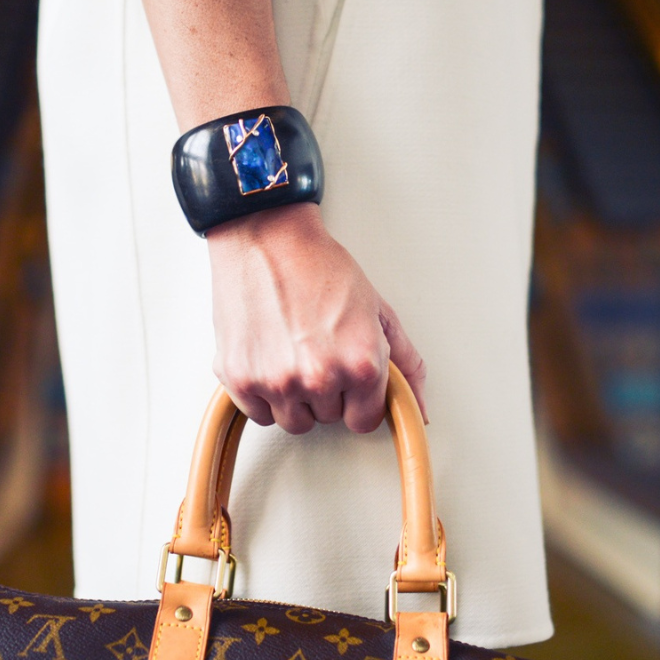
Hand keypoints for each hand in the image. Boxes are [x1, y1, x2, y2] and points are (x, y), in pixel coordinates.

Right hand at [207, 203, 427, 434]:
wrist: (266, 238)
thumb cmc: (319, 266)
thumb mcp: (378, 311)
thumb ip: (405, 364)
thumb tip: (420, 409)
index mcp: (361, 364)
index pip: (365, 420)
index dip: (359, 399)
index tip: (350, 381)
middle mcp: (320, 378)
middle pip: (329, 419)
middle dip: (328, 392)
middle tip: (319, 351)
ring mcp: (277, 381)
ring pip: (294, 421)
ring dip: (296, 398)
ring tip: (294, 355)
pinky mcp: (240, 379)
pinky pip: (259, 414)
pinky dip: (263, 395)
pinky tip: (270, 359)